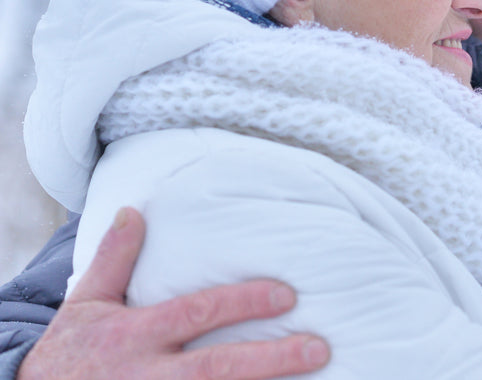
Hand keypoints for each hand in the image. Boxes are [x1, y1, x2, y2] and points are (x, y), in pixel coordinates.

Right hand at [17, 207, 329, 379]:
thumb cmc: (70, 354)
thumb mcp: (86, 304)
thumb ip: (114, 260)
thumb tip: (134, 211)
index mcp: (136, 336)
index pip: (197, 315)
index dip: (241, 303)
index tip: (286, 294)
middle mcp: (150, 376)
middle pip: (217, 369)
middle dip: (271, 360)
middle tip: (318, 348)